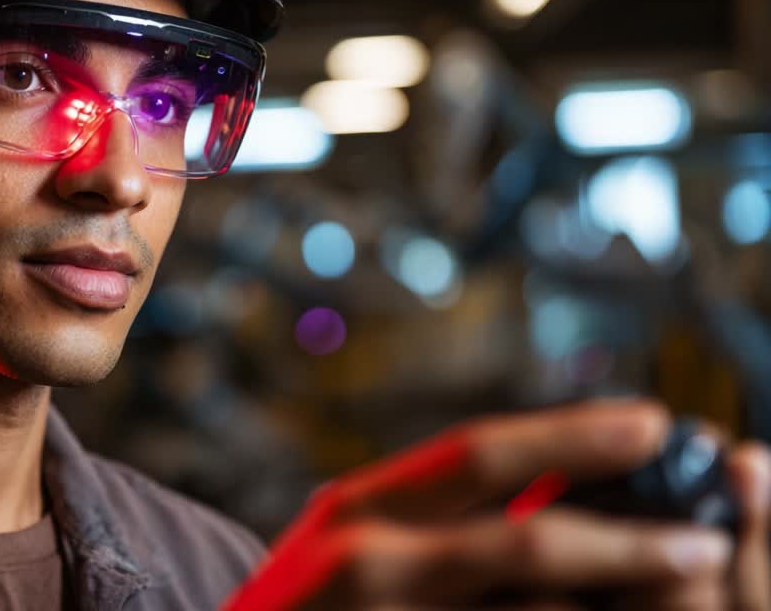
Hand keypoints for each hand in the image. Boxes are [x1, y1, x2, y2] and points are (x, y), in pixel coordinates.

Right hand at [224, 400, 770, 609]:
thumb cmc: (310, 600)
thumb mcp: (355, 538)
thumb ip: (436, 514)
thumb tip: (565, 492)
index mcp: (358, 506)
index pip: (478, 453)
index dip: (571, 435)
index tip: (655, 423)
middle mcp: (367, 561)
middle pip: (523, 544)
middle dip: (627, 542)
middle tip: (705, 538)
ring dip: (611, 610)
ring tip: (679, 592)